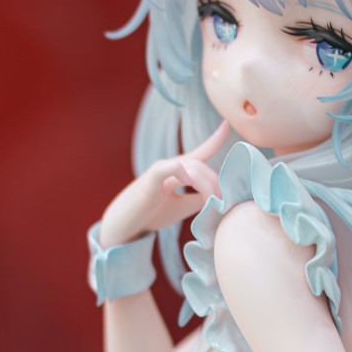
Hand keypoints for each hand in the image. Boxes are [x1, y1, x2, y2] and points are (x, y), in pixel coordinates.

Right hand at [99, 121, 228, 246]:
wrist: (124, 227)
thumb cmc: (153, 214)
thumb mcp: (183, 206)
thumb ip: (201, 198)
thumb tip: (222, 195)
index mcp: (177, 170)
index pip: (200, 152)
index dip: (214, 139)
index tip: (227, 124)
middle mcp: (169, 167)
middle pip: (201, 165)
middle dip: (216, 183)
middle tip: (224, 203)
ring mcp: (158, 172)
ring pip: (191, 168)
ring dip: (207, 185)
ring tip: (213, 202)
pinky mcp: (148, 184)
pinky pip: (164, 169)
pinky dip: (179, 171)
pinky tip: (189, 180)